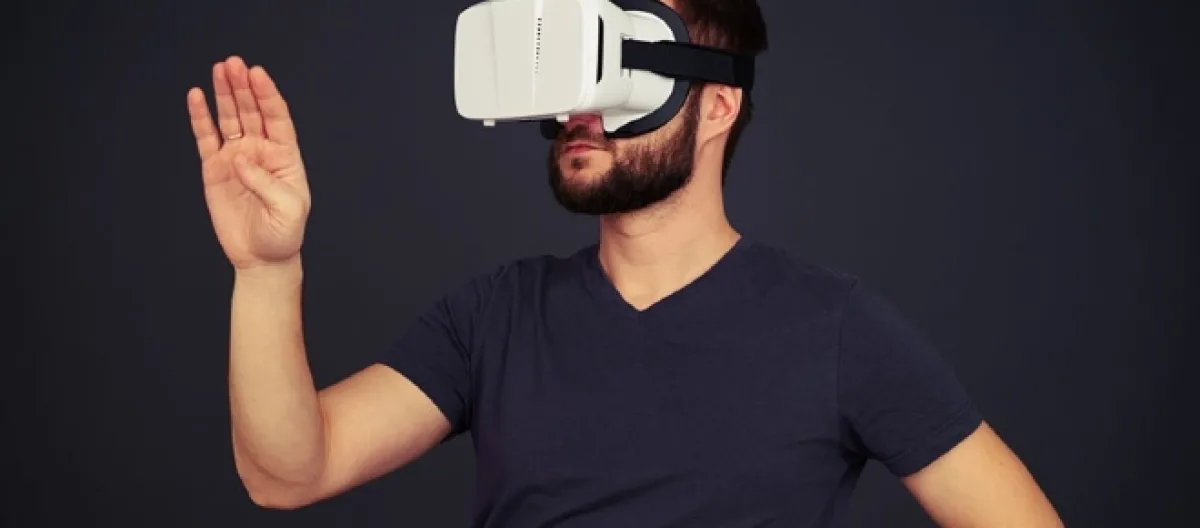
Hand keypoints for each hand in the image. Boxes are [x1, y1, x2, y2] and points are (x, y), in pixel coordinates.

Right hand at [187, 56, 310, 270]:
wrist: (262, 257)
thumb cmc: (284, 233)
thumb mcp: (287, 209)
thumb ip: (265, 182)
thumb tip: (239, 158)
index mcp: (285, 155)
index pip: (277, 117)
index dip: (267, 94)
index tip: (257, 73)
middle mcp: (260, 150)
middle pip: (251, 110)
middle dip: (242, 87)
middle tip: (233, 64)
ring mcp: (236, 157)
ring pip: (229, 118)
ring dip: (224, 94)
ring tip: (219, 69)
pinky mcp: (215, 169)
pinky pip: (206, 138)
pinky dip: (200, 117)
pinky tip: (196, 96)